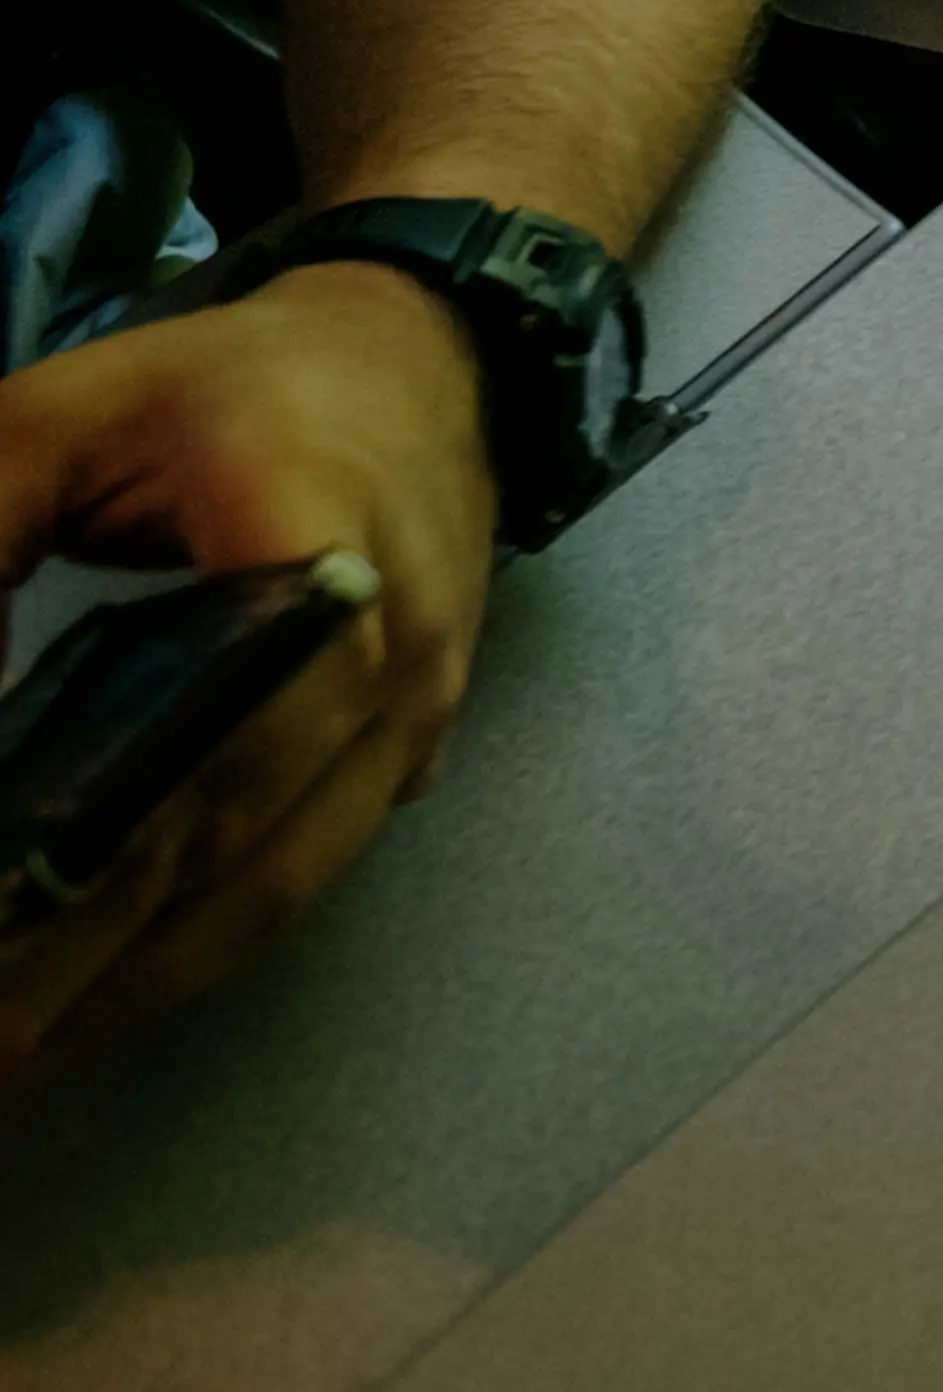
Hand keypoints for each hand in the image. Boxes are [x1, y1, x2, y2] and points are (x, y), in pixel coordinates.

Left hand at [0, 264, 502, 1093]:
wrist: (425, 359)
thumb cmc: (223, 388)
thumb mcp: (58, 417)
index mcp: (310, 538)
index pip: (222, 717)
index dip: (99, 845)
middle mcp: (395, 642)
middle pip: (234, 836)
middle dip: (83, 966)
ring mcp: (420, 707)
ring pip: (278, 881)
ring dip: (135, 985)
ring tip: (12, 1060)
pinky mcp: (416, 747)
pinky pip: (305, 871)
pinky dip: (195, 948)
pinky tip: (96, 1001)